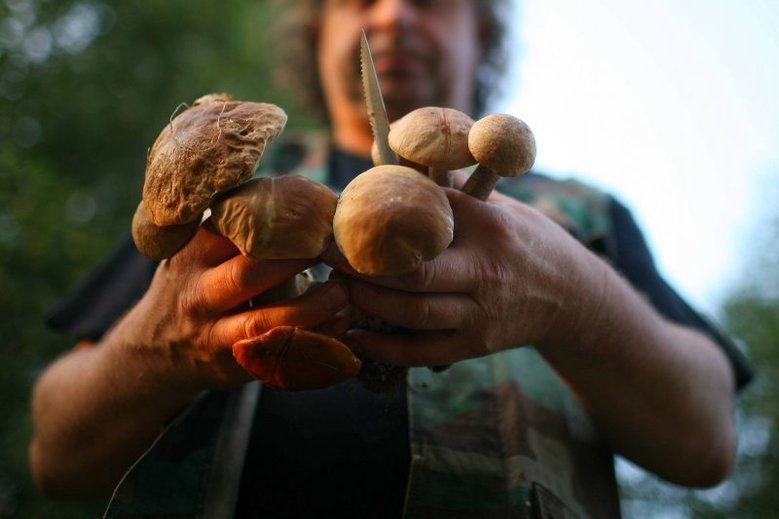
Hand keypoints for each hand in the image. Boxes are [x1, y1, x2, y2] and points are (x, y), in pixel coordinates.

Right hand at [124, 222, 349, 389]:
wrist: (155, 351)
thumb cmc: (194, 287)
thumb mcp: (198, 252)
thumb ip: (236, 230)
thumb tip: (304, 195)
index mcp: (194, 252)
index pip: (235, 230)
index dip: (281, 223)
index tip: (316, 215)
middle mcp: (198, 292)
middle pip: (250, 272)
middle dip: (299, 259)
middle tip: (336, 249)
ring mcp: (213, 332)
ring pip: (266, 319)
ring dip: (313, 305)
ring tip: (343, 290)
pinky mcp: (232, 364)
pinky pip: (277, 352)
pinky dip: (314, 339)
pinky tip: (341, 327)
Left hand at [324, 186, 592, 366]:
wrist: (572, 296)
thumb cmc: (524, 243)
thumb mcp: (499, 208)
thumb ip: (452, 195)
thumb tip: (396, 167)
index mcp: (490, 227)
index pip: (426, 218)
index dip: (379, 217)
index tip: (344, 213)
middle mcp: (486, 271)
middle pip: (412, 272)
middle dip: (361, 264)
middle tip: (328, 253)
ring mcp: (480, 313)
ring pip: (412, 312)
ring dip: (366, 300)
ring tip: (337, 286)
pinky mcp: (475, 345)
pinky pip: (421, 351)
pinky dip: (383, 347)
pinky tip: (354, 336)